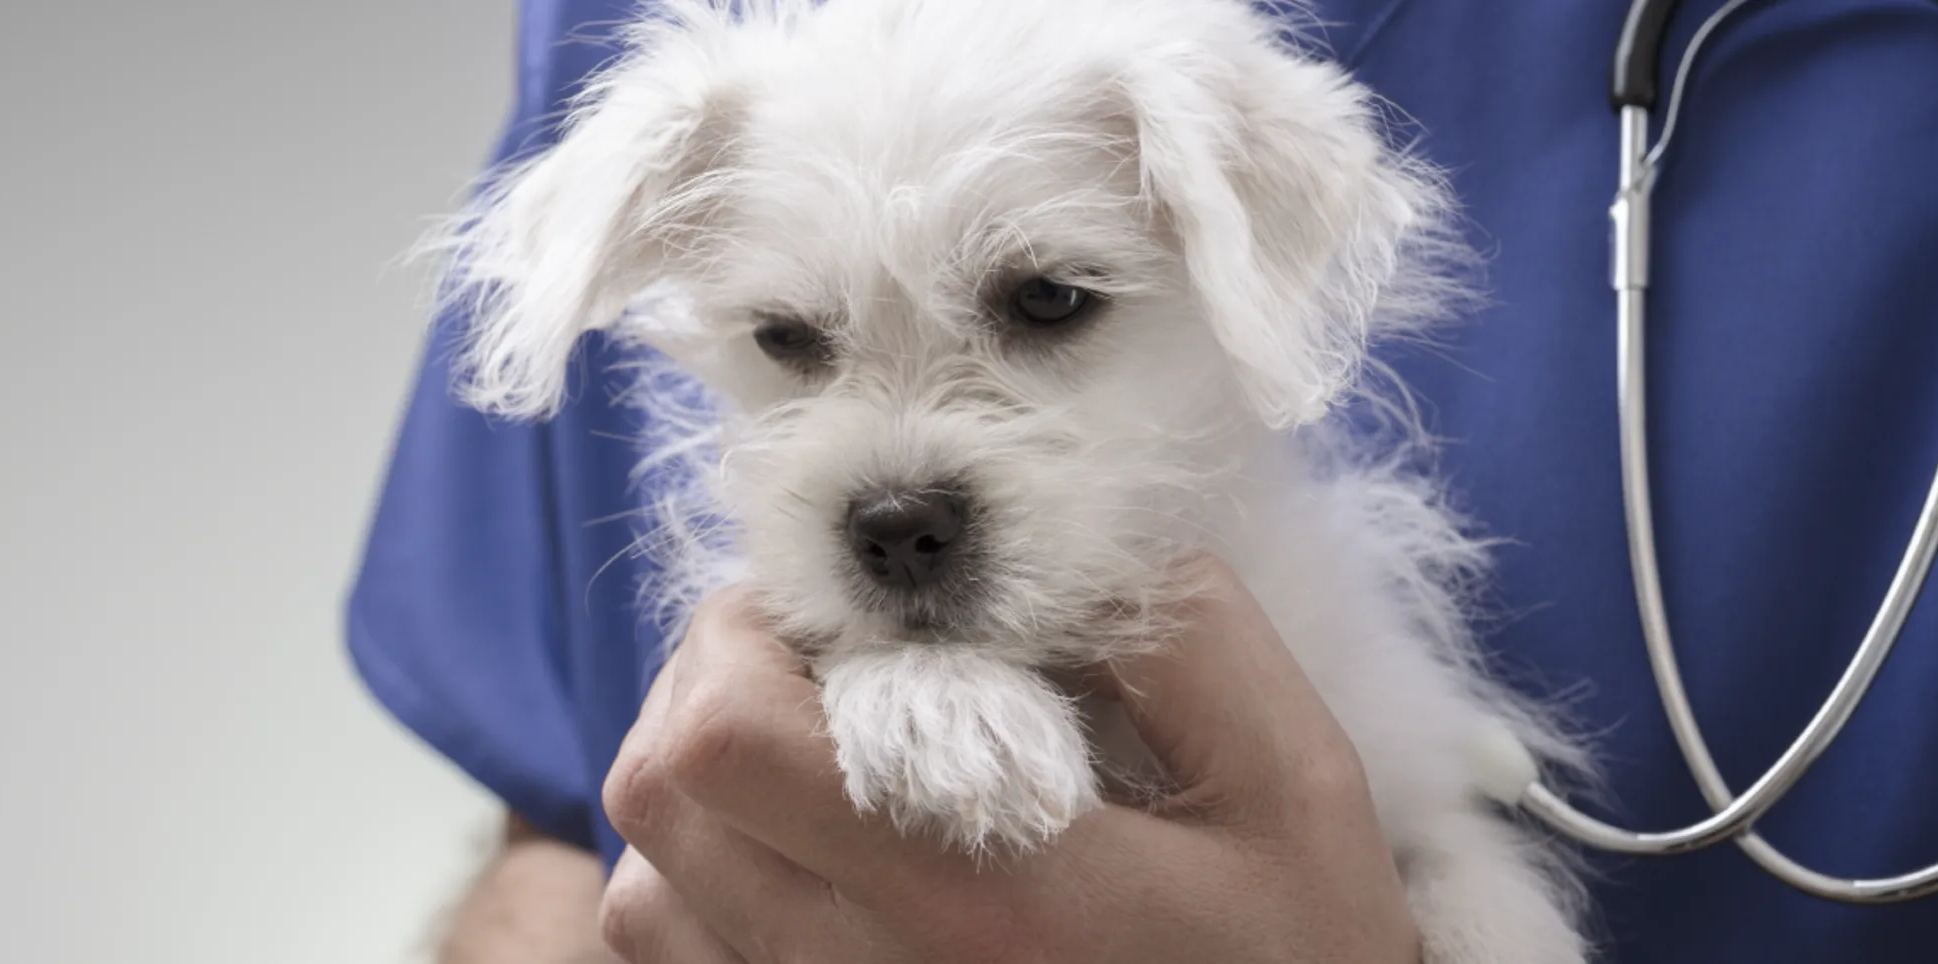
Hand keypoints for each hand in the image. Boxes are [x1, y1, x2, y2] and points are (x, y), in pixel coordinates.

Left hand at [597, 556, 1422, 962]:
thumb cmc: (1292, 949)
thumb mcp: (1290, 780)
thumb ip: (1174, 635)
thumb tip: (1048, 541)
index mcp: (980, 888)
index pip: (729, 740)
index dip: (748, 630)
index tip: (842, 610)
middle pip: (658, 797)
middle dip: (711, 679)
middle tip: (824, 663)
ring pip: (645, 891)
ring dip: (699, 790)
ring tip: (808, 755)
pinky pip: (682, 958)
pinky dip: (702, 884)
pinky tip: (805, 848)